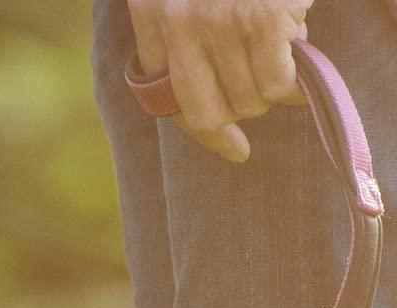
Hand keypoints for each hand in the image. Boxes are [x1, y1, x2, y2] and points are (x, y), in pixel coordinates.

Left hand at [129, 0, 311, 161]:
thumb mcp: (193, 2)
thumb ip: (190, 45)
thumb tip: (218, 115)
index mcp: (153, 17)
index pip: (169, 102)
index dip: (206, 132)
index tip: (235, 149)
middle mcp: (177, 25)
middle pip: (208, 112)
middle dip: (244, 112)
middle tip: (265, 94)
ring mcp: (217, 24)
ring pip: (248, 99)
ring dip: (273, 88)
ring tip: (281, 51)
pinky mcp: (260, 21)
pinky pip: (276, 83)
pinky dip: (293, 79)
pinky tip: (298, 49)